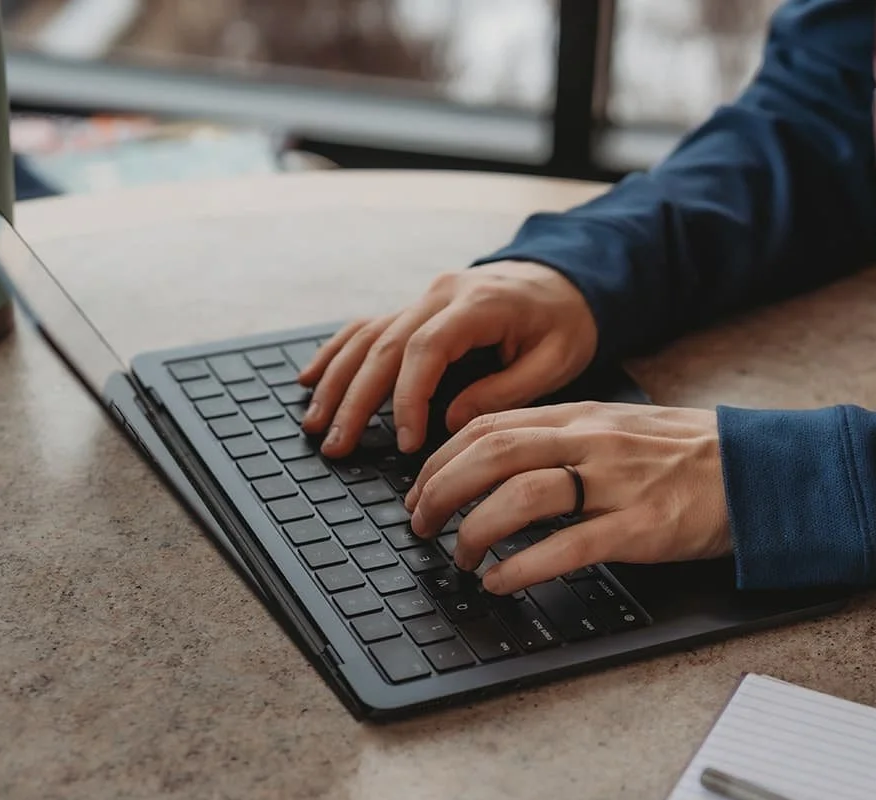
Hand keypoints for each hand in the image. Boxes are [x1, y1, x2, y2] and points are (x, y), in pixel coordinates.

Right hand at [296, 261, 597, 458]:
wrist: (566, 278)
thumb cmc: (565, 322)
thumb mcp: (556, 361)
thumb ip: (504, 390)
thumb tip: (450, 421)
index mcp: (479, 303)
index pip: (426, 349)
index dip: (408, 397)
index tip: (403, 440)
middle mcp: (441, 294)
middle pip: (384, 346)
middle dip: (355, 399)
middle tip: (337, 446)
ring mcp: (423, 298)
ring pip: (366, 338)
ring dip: (335, 381)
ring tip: (315, 424)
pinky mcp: (415, 308)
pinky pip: (367, 328)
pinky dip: (336, 354)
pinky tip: (309, 380)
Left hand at [403, 402, 732, 594]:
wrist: (763, 472)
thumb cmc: (690, 457)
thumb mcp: (621, 430)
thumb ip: (567, 440)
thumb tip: (504, 464)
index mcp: (582, 417)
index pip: (489, 425)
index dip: (442, 458)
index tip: (419, 488)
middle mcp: (592, 442)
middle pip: (491, 454)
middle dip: (441, 491)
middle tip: (419, 524)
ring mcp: (617, 483)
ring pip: (521, 496)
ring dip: (475, 530)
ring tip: (459, 557)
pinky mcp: (642, 527)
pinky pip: (568, 546)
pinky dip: (523, 567)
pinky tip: (500, 582)